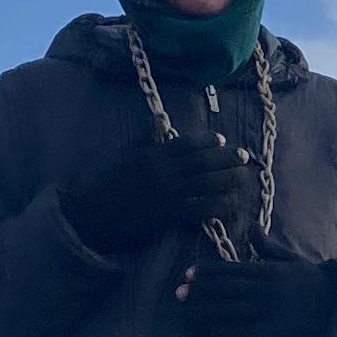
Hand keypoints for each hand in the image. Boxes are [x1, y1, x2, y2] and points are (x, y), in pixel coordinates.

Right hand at [59, 133, 252, 257]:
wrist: (91, 215)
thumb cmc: (104, 186)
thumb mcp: (124, 157)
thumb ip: (144, 140)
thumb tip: (156, 121)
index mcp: (152, 155)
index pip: (187, 143)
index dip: (207, 141)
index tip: (222, 140)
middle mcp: (163, 170)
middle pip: (202, 161)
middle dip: (226, 158)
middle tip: (244, 157)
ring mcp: (167, 192)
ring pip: (206, 183)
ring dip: (228, 179)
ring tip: (244, 178)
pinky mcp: (169, 215)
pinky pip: (201, 208)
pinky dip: (219, 206)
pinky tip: (232, 206)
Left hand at [178, 253, 336, 336]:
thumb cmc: (312, 282)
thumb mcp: (292, 259)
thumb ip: (268, 246)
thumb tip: (252, 227)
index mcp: (268, 271)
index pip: (231, 269)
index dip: (207, 271)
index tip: (188, 273)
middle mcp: (265, 290)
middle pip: (225, 290)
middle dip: (199, 292)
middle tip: (178, 294)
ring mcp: (268, 312)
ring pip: (229, 312)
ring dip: (205, 314)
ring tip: (185, 314)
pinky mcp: (273, 333)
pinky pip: (243, 335)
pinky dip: (223, 335)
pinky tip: (208, 335)